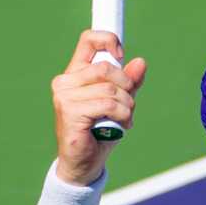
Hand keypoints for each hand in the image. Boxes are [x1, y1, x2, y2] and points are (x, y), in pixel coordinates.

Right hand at [51, 30, 145, 184]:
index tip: (120, 54)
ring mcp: (65, 97)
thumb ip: (129, 83)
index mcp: (75, 73)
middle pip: (106, 68)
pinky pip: (107, 105)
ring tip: (126, 117)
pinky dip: (122, 115)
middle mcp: (65, 82)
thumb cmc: (99, 132)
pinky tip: (122, 125)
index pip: (88, 41)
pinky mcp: (70, 113)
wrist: (84, 164)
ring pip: (110, 89)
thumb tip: (140, 62)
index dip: (108, 40)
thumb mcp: (119, 103)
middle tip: (130, 102)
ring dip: (127, 105)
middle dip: (126, 85)